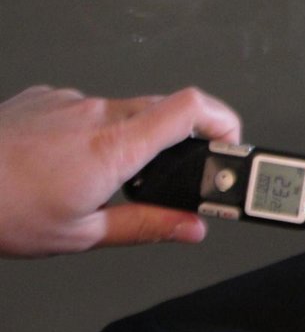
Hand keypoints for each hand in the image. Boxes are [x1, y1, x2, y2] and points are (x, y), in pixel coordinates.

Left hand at [0, 85, 240, 256]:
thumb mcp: (81, 234)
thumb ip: (148, 226)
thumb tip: (192, 228)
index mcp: (115, 147)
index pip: (191, 108)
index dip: (224, 120)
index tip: (233, 142)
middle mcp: (97, 112)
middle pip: (164, 109)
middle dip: (179, 141)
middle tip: (173, 175)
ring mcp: (68, 100)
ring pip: (122, 112)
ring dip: (127, 141)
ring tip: (97, 181)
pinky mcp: (43, 98)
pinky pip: (85, 110)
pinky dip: (88, 134)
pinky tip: (62, 165)